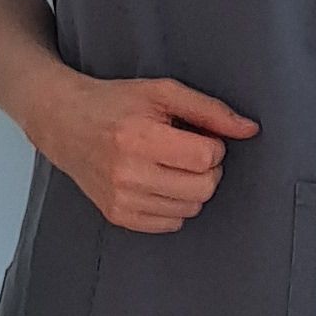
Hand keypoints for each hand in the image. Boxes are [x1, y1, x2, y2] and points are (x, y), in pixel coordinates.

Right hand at [40, 72, 255, 233]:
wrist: (65, 123)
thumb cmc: (115, 104)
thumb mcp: (162, 92)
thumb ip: (209, 110)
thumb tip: (250, 130)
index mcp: (139, 137)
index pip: (206, 157)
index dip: (213, 144)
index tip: (197, 135)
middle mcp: (128, 173)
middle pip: (203, 187)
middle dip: (207, 169)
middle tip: (188, 152)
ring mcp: (121, 199)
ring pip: (191, 208)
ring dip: (192, 188)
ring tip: (171, 166)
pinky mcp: (117, 216)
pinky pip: (171, 223)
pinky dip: (174, 205)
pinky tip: (158, 183)